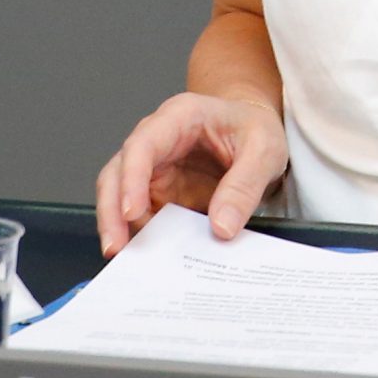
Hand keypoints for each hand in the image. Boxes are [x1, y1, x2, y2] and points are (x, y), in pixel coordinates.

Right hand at [94, 92, 287, 258]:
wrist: (260, 134)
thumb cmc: (256, 129)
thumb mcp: (265, 150)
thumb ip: (244, 186)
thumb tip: (221, 227)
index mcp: (180, 117)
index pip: (143, 145)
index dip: (131, 177)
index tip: (132, 211)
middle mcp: (158, 141)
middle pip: (117, 172)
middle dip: (112, 210)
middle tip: (117, 247)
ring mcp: (155, 169)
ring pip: (119, 196)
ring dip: (119, 228)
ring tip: (129, 261)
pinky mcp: (160, 193)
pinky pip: (141, 216)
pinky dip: (140, 236)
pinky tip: (147, 259)